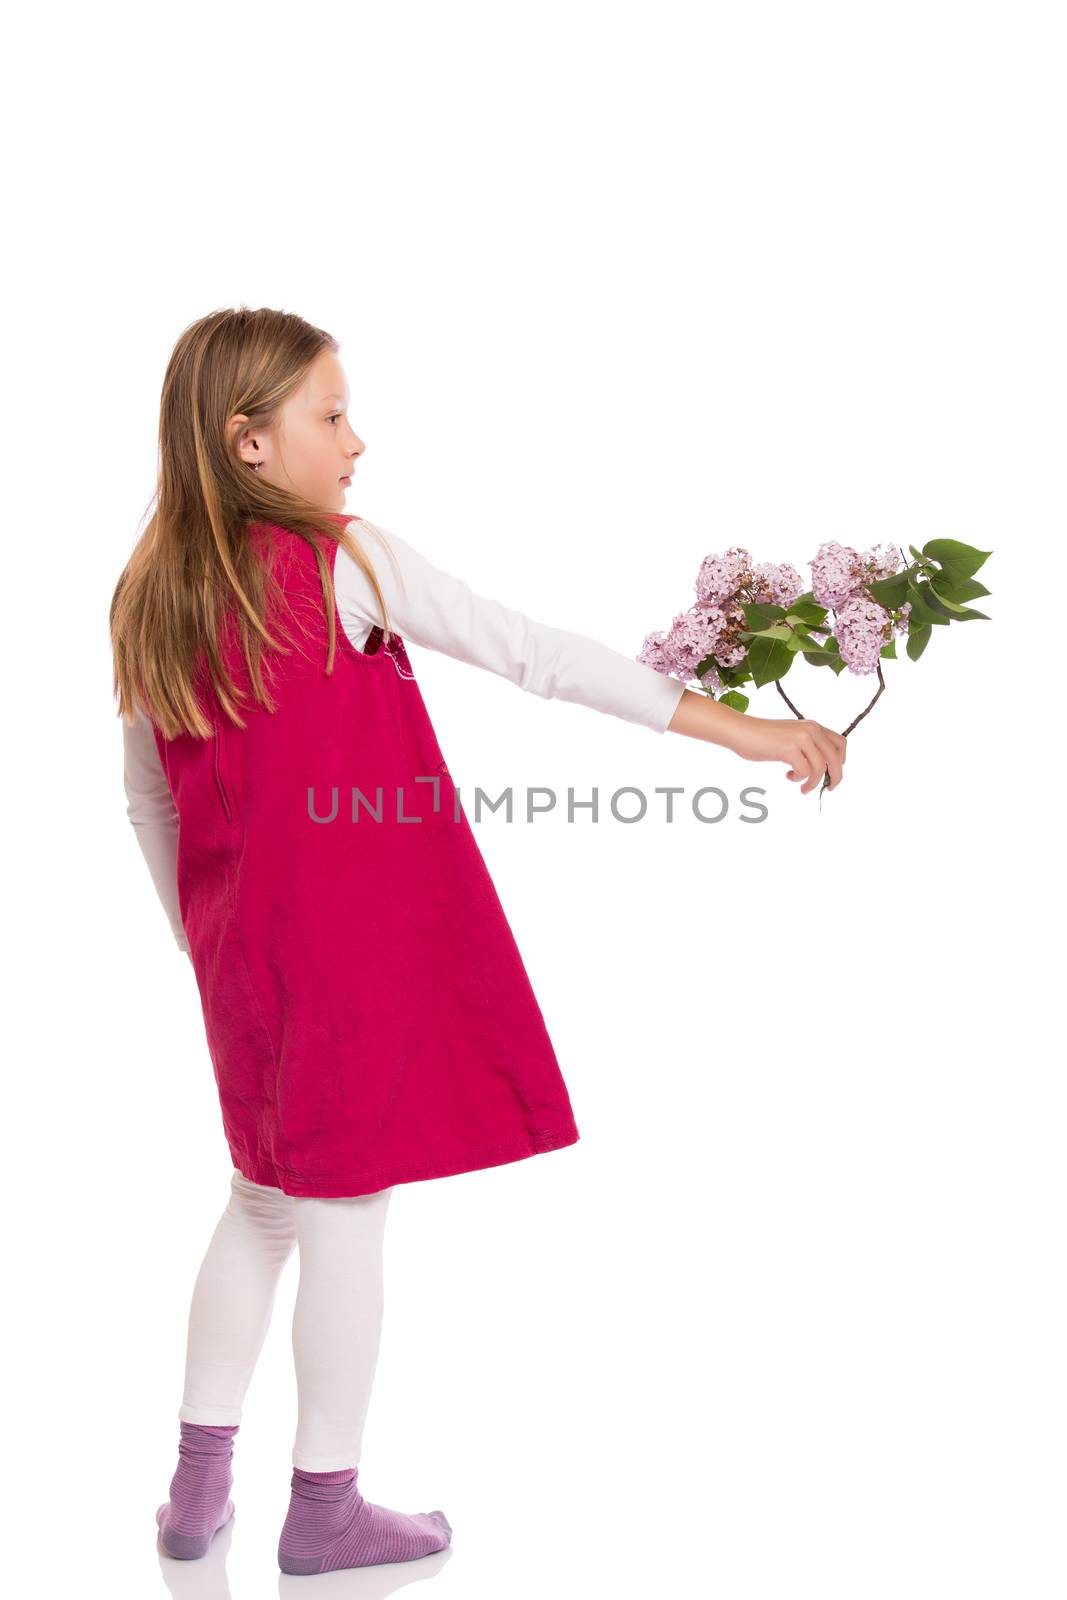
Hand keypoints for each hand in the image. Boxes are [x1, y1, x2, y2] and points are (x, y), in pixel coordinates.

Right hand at [724, 715, 846, 793]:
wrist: (740, 731)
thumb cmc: (762, 737)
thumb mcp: (791, 736)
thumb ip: (807, 745)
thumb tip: (823, 768)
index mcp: (813, 726)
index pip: (840, 744)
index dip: (840, 761)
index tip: (831, 773)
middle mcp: (811, 730)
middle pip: (835, 758)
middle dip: (835, 777)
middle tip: (828, 789)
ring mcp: (801, 738)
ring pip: (820, 768)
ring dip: (812, 783)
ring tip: (802, 788)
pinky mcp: (789, 749)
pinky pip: (805, 772)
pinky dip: (798, 779)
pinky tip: (788, 776)